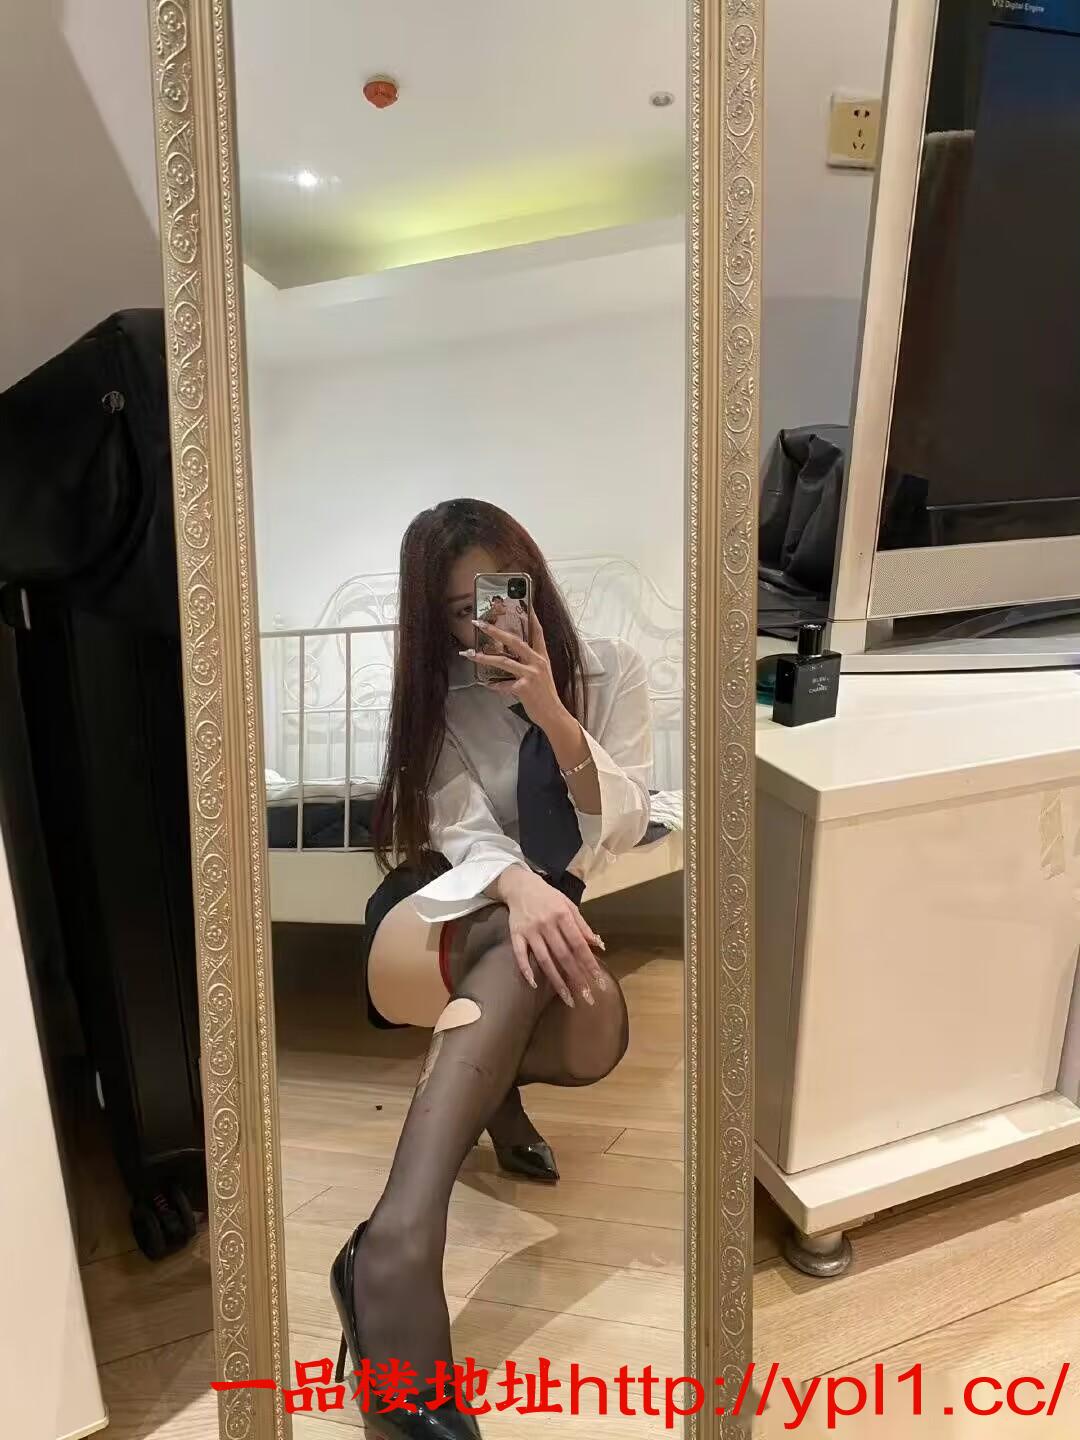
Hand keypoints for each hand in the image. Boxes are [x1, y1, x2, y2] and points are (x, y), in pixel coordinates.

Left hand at [464, 608, 565, 731]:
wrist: (553, 714)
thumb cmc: (545, 695)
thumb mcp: (541, 674)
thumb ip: (529, 662)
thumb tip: (510, 655)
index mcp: (542, 656)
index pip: (537, 632)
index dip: (531, 617)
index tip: (523, 603)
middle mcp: (537, 662)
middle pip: (514, 641)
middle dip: (495, 631)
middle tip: (480, 624)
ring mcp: (531, 674)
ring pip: (504, 661)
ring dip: (484, 657)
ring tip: (470, 654)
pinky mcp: (524, 688)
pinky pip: (503, 684)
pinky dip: (494, 685)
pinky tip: (486, 685)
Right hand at [493, 865, 606, 1007]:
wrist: (520, 885)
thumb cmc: (549, 897)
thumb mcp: (569, 906)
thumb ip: (583, 926)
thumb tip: (599, 945)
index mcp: (563, 916)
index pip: (579, 944)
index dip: (589, 963)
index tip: (599, 981)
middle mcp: (547, 924)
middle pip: (564, 956)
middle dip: (577, 978)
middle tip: (588, 997)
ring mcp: (530, 931)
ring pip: (545, 960)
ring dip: (557, 981)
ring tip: (568, 998)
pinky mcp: (515, 935)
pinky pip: (520, 954)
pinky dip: (526, 969)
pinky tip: (534, 984)